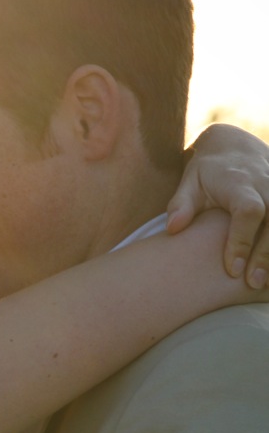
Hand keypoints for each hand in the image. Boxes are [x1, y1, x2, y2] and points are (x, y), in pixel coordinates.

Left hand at [167, 123, 268, 287]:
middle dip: (264, 255)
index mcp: (240, 183)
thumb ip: (181, 205)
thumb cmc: (207, 173)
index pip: (248, 212)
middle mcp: (265, 186)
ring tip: (264, 284)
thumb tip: (173, 228)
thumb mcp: (190, 183)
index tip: (231, 270)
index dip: (242, 240)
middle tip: (253, 283)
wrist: (236, 147)